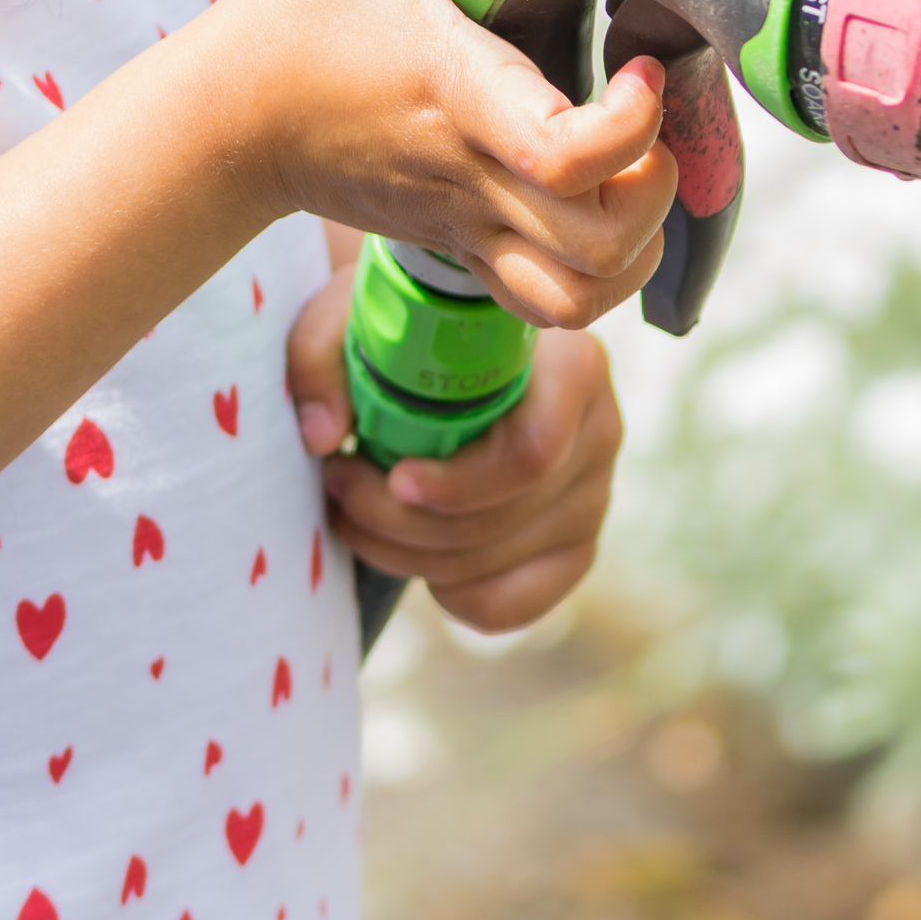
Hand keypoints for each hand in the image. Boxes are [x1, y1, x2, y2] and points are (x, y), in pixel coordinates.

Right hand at [204, 0, 676, 328]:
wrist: (231, 117)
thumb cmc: (302, 0)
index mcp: (455, 91)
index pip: (563, 154)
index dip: (630, 124)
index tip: (638, 63)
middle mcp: (468, 172)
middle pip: (594, 243)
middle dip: (654, 189)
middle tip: (648, 118)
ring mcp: (466, 222)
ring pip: (580, 295)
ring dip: (636, 244)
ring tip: (637, 173)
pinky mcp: (462, 247)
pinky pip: (551, 305)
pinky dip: (604, 273)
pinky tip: (608, 208)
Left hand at [284, 260, 624, 638]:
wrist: (447, 348)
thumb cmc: (407, 327)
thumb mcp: (356, 315)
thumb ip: (322, 356)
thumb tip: (322, 434)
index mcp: (573, 364)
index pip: (532, 453)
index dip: (460, 483)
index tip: (394, 477)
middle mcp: (598, 431)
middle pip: (503, 518)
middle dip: (402, 520)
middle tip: (338, 483)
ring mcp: (592, 498)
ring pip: (493, 563)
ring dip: (404, 553)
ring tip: (351, 509)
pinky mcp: (573, 549)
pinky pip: (508, 604)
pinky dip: (446, 593)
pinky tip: (410, 550)